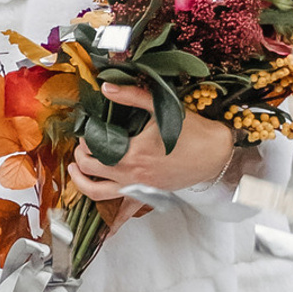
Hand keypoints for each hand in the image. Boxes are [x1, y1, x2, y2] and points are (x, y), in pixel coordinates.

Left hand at [68, 83, 236, 200]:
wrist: (217, 154)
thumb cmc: (193, 132)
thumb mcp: (162, 108)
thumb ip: (132, 96)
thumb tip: (106, 87)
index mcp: (133, 154)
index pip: (94, 148)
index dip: (85, 138)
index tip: (87, 128)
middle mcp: (133, 175)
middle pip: (91, 169)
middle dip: (80, 156)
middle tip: (81, 145)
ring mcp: (139, 188)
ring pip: (98, 194)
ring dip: (82, 183)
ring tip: (75, 171)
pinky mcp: (147, 194)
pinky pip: (120, 204)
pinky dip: (107, 205)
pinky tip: (102, 198)